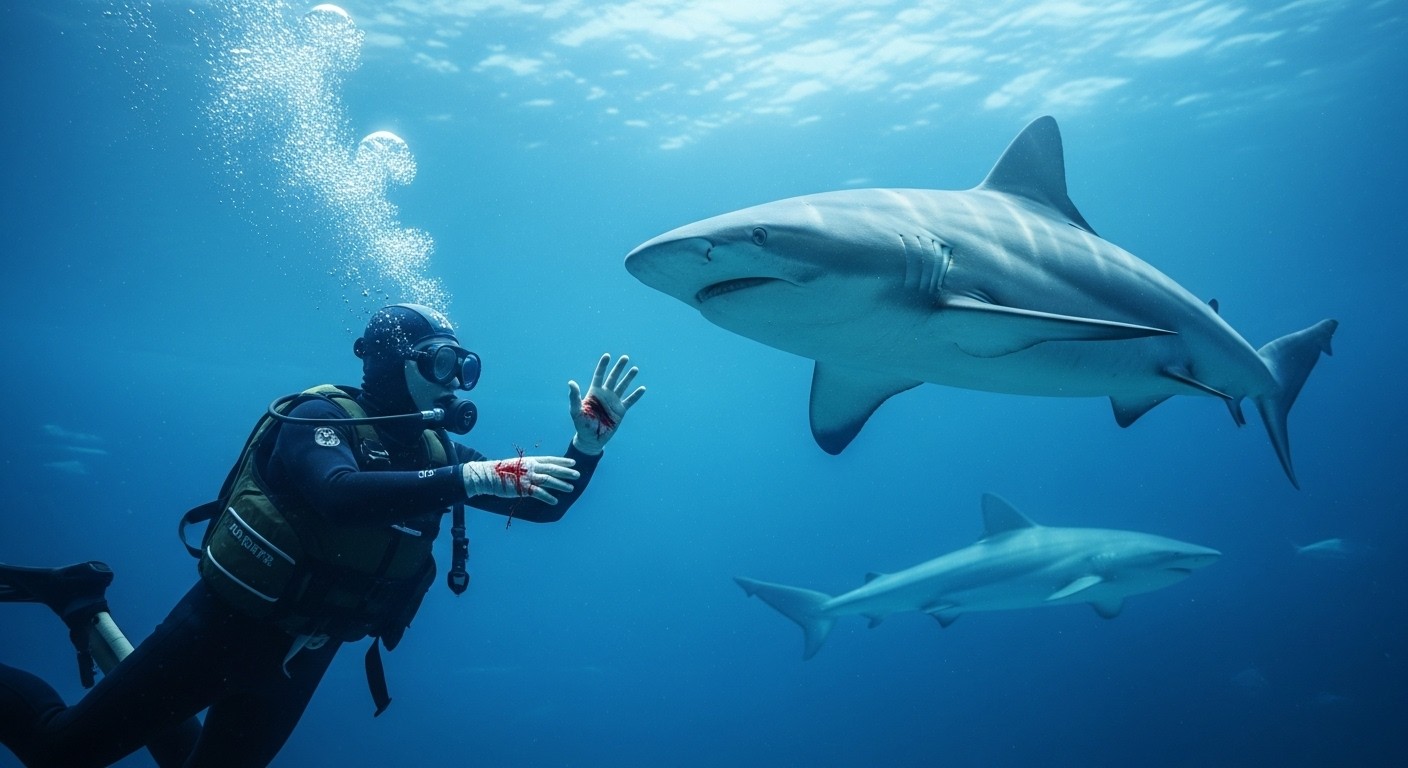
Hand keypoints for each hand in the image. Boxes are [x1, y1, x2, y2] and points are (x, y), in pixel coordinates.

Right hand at [462, 456, 578, 504]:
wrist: (488, 475)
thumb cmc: (503, 471)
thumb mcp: (519, 465)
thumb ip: (530, 467)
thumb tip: (540, 470)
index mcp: (531, 460)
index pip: (550, 459)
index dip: (562, 461)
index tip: (573, 462)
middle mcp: (531, 467)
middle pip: (553, 469)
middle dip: (566, 472)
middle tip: (578, 475)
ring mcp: (528, 477)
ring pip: (549, 480)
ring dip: (561, 484)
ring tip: (571, 488)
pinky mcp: (523, 488)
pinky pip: (538, 493)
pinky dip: (548, 497)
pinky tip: (555, 501)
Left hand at [568, 353, 645, 454]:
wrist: (591, 439)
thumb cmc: (581, 424)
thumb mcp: (576, 410)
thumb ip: (574, 397)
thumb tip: (571, 382)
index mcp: (594, 392)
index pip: (599, 375)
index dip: (603, 366)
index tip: (607, 356)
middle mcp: (605, 395)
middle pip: (613, 378)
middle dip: (619, 368)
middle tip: (625, 357)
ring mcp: (614, 402)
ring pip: (623, 386)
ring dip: (629, 378)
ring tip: (635, 369)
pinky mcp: (621, 411)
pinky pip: (630, 401)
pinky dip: (636, 395)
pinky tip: (642, 388)